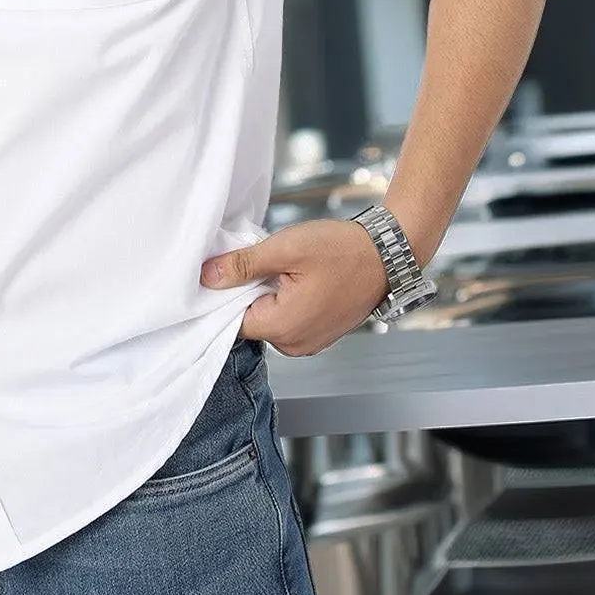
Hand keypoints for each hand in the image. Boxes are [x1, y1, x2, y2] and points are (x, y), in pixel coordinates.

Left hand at [200, 219, 388, 355]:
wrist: (387, 254)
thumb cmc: (342, 251)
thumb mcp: (285, 249)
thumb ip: (243, 265)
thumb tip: (207, 276)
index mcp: (283, 329)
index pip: (231, 321)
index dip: (225, 294)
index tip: (228, 270)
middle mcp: (295, 345)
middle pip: (249, 321)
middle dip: (246, 291)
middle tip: (260, 260)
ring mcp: (309, 342)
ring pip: (268, 318)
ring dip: (266, 294)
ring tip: (283, 267)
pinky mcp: (319, 333)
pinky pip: (288, 319)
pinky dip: (284, 298)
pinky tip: (296, 276)